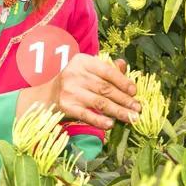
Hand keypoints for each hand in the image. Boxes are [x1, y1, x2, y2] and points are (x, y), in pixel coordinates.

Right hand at [21, 54, 139, 129]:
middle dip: (124, 100)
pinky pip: (86, 114)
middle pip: (105, 88)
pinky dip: (99, 120)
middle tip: (138, 108)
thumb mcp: (87, 70)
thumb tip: (123, 65)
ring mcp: (70, 91)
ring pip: (99, 102)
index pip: (107, 72)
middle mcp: (75, 74)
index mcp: (83, 61)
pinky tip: (111, 124)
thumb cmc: (74, 81)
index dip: (123, 82)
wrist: (47, 95)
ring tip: (131, 118)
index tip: (134, 92)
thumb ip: (106, 68)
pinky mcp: (66, 106)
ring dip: (118, 111)